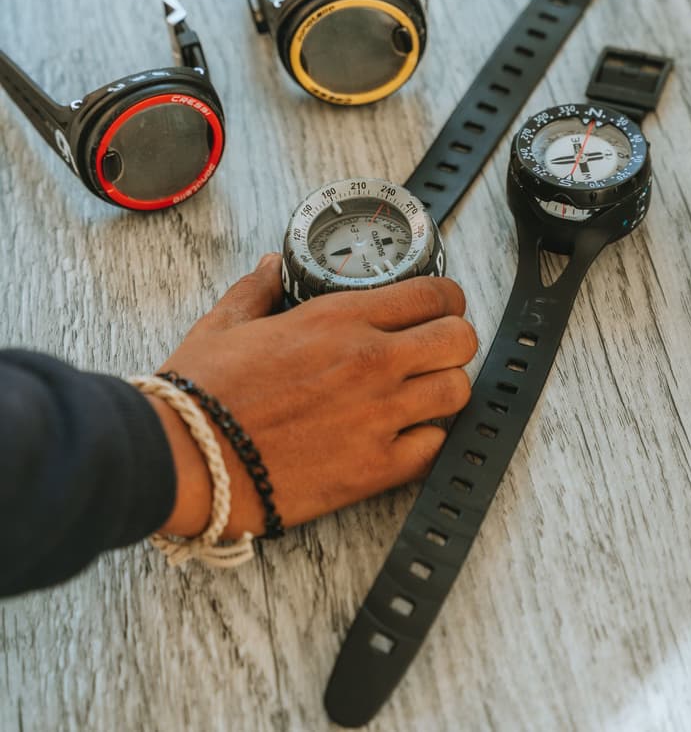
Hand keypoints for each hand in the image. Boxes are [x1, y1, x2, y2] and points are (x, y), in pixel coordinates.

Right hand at [149, 253, 477, 538]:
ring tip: (422, 393)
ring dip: (445, 389)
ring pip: (457, 393)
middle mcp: (370, 362)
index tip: (441, 306)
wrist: (186, 458)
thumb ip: (257, 290)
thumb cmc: (202, 391)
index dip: (447, 298)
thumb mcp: (226, 324)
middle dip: (454, 339)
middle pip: (459, 340)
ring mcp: (377, 417)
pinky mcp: (373, 469)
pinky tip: (404, 436)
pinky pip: (434, 449)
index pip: (432, 295)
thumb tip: (269, 267)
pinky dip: (428, 441)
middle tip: (435, 348)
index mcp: (339, 319)